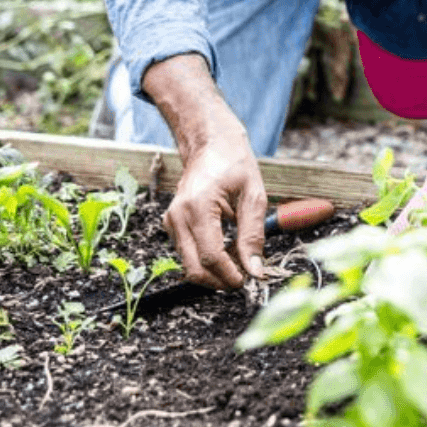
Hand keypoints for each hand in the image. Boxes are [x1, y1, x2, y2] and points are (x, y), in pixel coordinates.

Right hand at [146, 56, 267, 289]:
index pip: (210, 256)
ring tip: (238, 265)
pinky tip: (226, 254)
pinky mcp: (172, 225)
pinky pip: (187, 253)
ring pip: (188, 265)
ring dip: (213, 273)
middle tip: (244, 279)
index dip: (230, 274)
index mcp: (197, 207)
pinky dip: (206, 261)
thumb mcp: (253, 196)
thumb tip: (255, 270)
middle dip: (219, 281)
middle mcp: (177, 217)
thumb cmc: (234, 165)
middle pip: (194, 268)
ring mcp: (171, 222)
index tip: (248, 281)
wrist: (210, 144)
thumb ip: (253, 235)